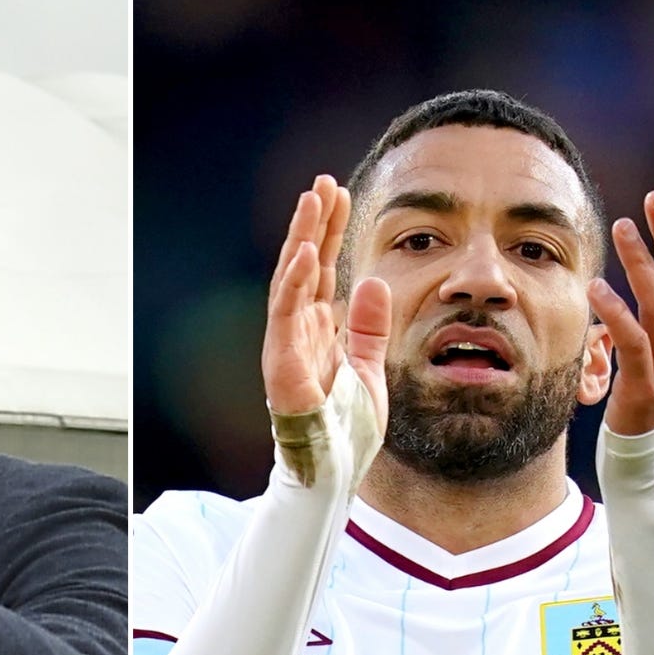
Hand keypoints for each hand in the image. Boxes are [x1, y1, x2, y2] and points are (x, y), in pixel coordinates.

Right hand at [262, 174, 390, 421]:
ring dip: (301, 239)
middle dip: (312, 224)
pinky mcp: (282, 364)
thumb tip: (371, 281)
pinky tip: (306, 253)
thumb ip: (368, 326)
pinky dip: (294, 284)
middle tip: (323, 182)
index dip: (329, 231)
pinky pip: (285, 316)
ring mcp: (286, 346)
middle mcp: (297, 332)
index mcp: (317, 330)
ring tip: (311, 201)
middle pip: (303, 266)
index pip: (321, 270)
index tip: (340, 194)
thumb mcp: (368, 366)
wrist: (334, 472)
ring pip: (291, 282)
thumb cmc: (346, 429)